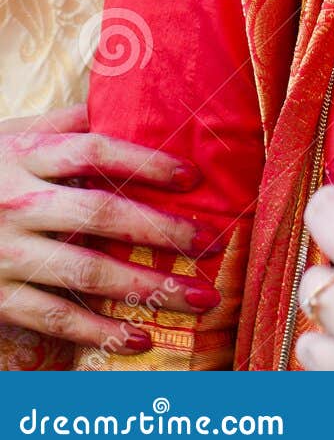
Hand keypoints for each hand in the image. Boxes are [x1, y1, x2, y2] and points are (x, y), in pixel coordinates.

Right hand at [0, 104, 218, 354]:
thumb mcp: (14, 135)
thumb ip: (68, 122)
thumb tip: (124, 100)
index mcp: (28, 155)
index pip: (96, 151)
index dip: (145, 161)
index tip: (191, 178)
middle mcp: (20, 203)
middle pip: (101, 215)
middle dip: (160, 231)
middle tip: (208, 244)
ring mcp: (9, 253)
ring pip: (87, 273)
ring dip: (146, 289)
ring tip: (196, 299)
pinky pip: (54, 317)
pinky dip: (99, 332)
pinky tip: (140, 339)